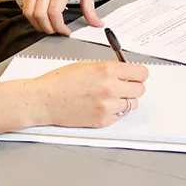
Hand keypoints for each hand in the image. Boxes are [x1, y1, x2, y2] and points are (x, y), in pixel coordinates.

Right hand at [0, 61, 147, 132]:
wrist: (44, 100)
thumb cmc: (60, 81)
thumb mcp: (86, 64)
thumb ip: (108, 68)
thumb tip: (124, 71)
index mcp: (107, 70)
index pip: (140, 73)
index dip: (138, 73)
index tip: (136, 75)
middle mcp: (110, 88)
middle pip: (140, 89)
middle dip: (133, 86)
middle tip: (124, 85)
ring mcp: (107, 106)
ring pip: (132, 104)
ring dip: (125, 100)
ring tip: (110, 96)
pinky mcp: (103, 120)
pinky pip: (120, 115)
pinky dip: (115, 111)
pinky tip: (101, 105)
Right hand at [23, 0, 103, 34]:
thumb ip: (90, 7)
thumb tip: (97, 23)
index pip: (54, 11)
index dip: (59, 26)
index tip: (66, 31)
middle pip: (40, 15)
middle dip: (49, 29)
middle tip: (57, 31)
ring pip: (30, 13)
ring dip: (39, 25)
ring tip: (49, 27)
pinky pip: (26, 8)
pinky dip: (32, 18)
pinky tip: (42, 19)